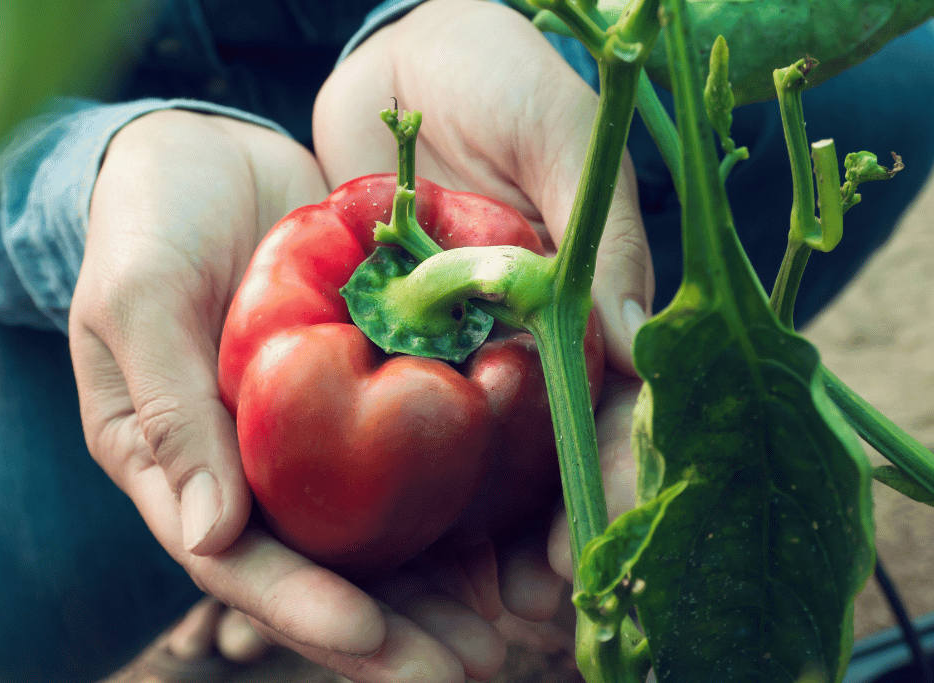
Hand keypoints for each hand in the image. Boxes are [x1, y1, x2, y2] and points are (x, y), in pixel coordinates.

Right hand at [69, 109, 511, 681]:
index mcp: (181, 466)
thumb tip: (210, 536)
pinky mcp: (366, 390)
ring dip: (440, 588)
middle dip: (393, 629)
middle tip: (469, 667)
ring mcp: (312, 436)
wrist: (204, 158)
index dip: (303, 608)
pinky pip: (417, 459)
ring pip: (380, 533)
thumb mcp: (137, 300)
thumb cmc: (148, 223)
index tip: (374, 643)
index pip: (240, 561)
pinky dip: (463, 503)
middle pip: (324, 570)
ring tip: (505, 632)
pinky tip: (517, 535)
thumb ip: (169, 411)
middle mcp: (253, 468)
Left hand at [314, 0, 650, 582]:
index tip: (591, 549)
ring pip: (476, 452)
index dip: (610, 473)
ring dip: (477, 530)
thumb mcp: (556, 131)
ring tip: (471, 602)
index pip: (610, 401)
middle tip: (527, 605)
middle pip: (544, 449)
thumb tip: (638, 338)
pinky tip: (394, 532)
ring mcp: (455, 338)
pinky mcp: (390, 332)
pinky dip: (400, 471)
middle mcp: (521, 330)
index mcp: (578, 296)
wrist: (402, 53)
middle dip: (541, 530)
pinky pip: (397, 408)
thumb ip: (599, 228)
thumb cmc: (496, 71)